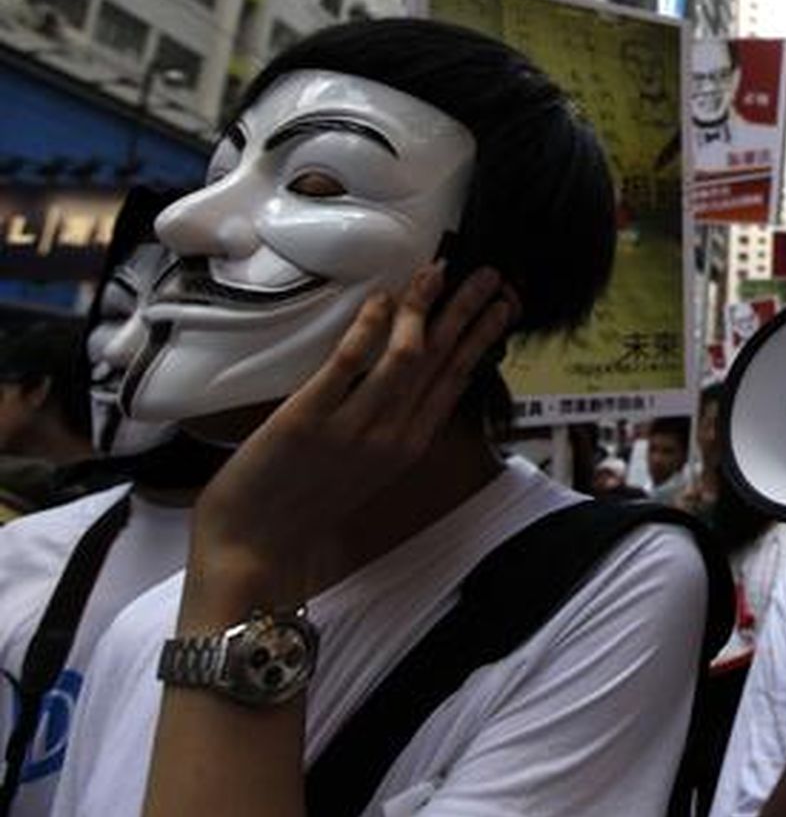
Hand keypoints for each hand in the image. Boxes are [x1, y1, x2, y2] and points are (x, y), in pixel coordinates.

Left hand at [191, 263, 518, 585]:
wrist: (252, 544)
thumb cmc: (303, 503)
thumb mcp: (365, 469)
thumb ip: (389, 426)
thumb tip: (404, 376)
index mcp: (408, 445)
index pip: (456, 380)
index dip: (482, 338)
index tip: (502, 305)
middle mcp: (392, 435)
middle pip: (442, 361)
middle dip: (469, 313)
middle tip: (490, 274)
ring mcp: (353, 428)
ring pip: (405, 357)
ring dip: (425, 308)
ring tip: (438, 271)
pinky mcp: (307, 419)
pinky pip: (348, 364)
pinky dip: (369, 327)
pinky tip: (382, 298)